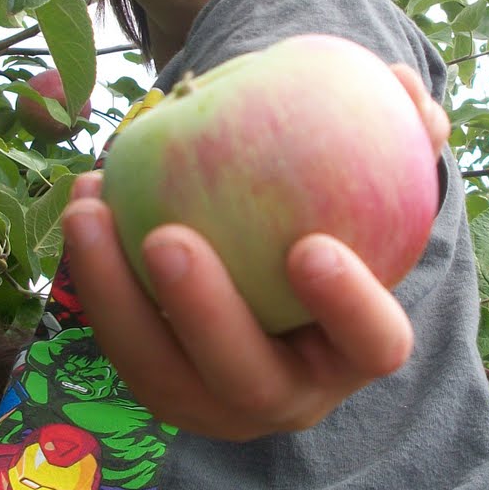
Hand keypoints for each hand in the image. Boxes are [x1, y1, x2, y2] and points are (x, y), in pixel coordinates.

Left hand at [59, 59, 446, 440]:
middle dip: (204, 313)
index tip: (310, 246)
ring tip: (90, 211)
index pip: (373, 343)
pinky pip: (118, 342)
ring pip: (159, 374)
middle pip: (247, 377)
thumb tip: (404, 84)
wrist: (275, 276)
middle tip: (167, 236)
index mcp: (357, 351)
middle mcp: (289, 395)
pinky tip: (84, 197)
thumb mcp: (380, 178)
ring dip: (115, 295)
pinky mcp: (158, 387)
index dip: (349, 305)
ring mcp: (215, 404)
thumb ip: (404, 134)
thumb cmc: (338, 215)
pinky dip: (93, 276)